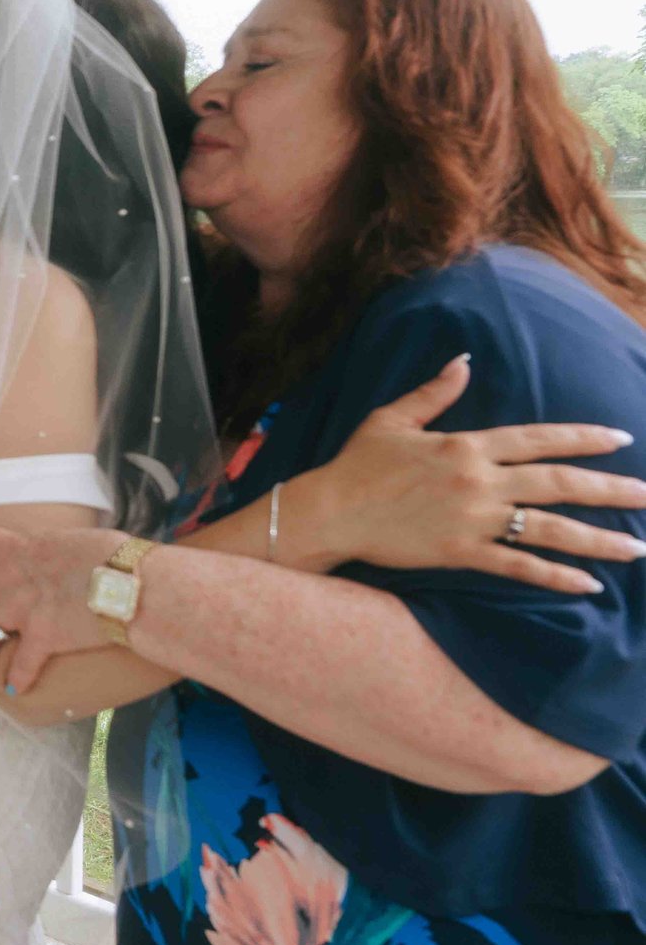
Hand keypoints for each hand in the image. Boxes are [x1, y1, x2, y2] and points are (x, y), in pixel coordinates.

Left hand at [0, 518, 128, 693]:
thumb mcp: (77, 540)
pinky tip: (11, 690)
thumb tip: (71, 554)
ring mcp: (22, 610)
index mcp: (21, 549)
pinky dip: (18, 678)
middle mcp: (12, 579)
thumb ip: (60, 550)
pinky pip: (24, 664)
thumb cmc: (112, 554)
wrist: (127, 584)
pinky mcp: (41, 638)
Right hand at [287, 355, 645, 591]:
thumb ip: (433, 391)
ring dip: (599, 538)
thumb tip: (464, 360)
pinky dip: (555, 577)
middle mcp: (479, 480)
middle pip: (559, 483)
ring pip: (550, 529)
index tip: (622, 437)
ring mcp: (472, 519)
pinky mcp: (459, 552)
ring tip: (638, 546)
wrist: (329, 511)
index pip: (540, 439)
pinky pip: (518, 567)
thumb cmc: (356, 464)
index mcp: (467, 445)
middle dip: (612, 489)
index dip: (584, 438)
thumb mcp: (391, 419)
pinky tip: (588, 585)